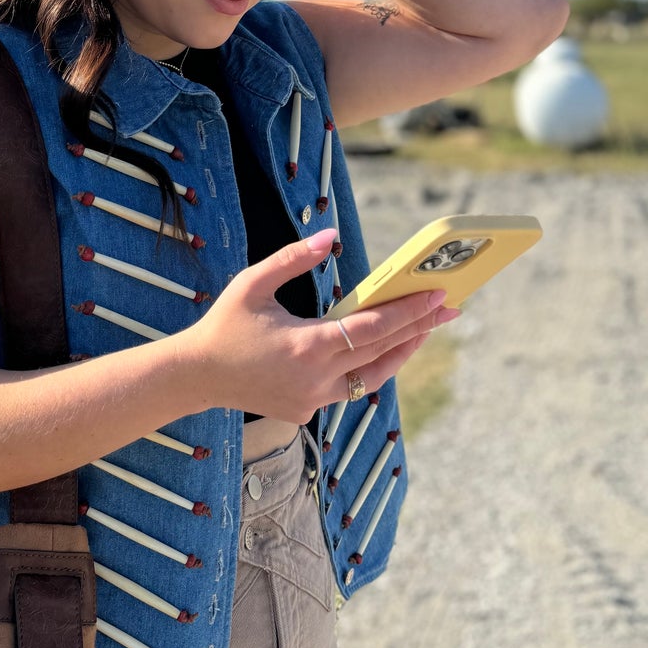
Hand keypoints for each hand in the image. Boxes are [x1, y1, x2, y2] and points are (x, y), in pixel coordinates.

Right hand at [173, 226, 458, 422]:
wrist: (197, 376)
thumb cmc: (224, 324)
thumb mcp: (253, 283)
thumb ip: (293, 258)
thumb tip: (330, 238)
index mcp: (305, 346)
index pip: (372, 328)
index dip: (409, 312)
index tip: (438, 296)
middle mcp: (316, 378)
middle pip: (383, 353)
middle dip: (419, 329)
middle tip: (450, 308)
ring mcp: (314, 399)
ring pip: (374, 378)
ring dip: (402, 352)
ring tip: (425, 330)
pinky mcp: (308, 409)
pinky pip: (352, 388)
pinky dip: (373, 367)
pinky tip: (387, 349)